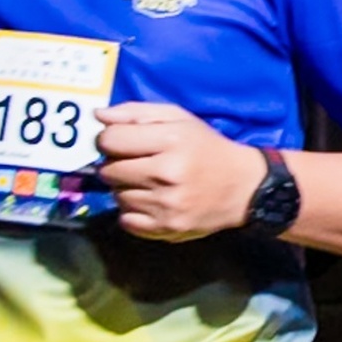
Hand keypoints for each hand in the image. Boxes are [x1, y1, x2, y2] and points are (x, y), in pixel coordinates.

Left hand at [93, 102, 266, 241]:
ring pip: (117, 197)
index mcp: (170, 141)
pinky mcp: (167, 229)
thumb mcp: (178, 119)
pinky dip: (132, 212)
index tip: (119, 142)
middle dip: (116, 165)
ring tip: (148, 183)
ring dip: (126, 189)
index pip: (110, 140)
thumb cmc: (206, 147)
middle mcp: (167, 174)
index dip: (108, 140)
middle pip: (109, 171)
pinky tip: (151, 202)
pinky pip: (126, 220)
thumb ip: (136, 113)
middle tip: (136, 164)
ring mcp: (166, 205)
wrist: (243, 187)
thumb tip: (97, 116)